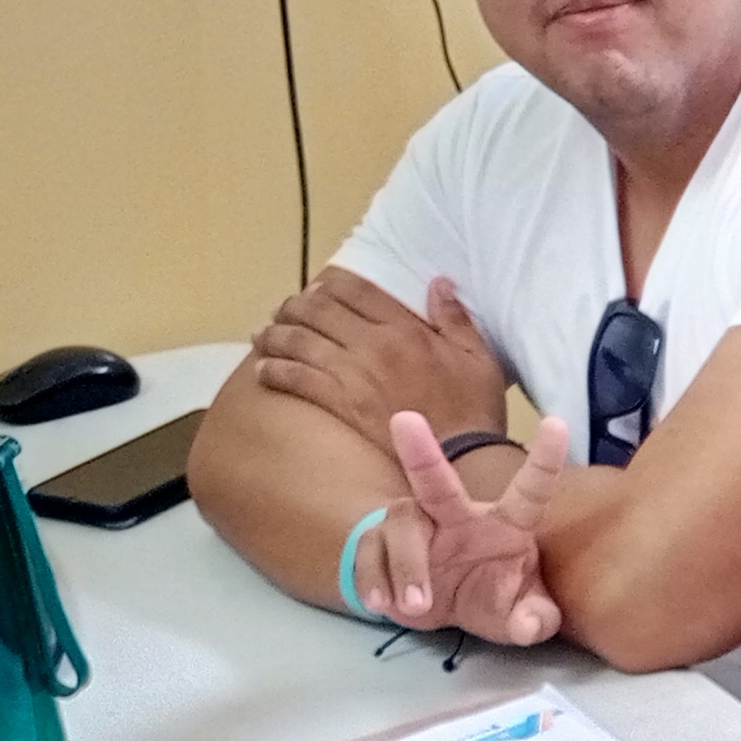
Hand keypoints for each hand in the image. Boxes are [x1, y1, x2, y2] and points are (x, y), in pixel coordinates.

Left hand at [251, 270, 506, 440]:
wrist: (459, 458)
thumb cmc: (473, 410)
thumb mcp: (478, 356)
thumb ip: (455, 317)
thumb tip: (438, 282)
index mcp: (405, 328)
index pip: (355, 289)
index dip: (329, 284)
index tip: (318, 289)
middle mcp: (372, 343)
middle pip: (318, 309)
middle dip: (294, 305)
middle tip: (283, 310)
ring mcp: (352, 373)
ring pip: (298, 340)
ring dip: (274, 334)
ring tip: (262, 334)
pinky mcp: (339, 403)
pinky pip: (294, 378)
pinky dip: (273, 371)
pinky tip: (262, 371)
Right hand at [357, 411, 568, 641]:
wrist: (436, 607)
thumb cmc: (489, 597)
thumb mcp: (517, 617)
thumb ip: (533, 620)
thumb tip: (530, 625)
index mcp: (505, 523)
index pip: (530, 490)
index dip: (543, 461)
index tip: (557, 424)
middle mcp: (457, 514)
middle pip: (437, 480)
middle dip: (422, 452)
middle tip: (405, 419)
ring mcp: (413, 524)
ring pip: (401, 527)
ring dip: (407, 567)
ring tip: (416, 607)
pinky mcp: (377, 542)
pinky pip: (368, 552)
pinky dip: (373, 579)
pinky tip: (382, 604)